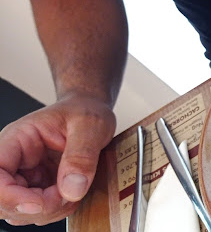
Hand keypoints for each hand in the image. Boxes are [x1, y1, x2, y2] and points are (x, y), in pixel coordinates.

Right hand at [0, 94, 114, 225]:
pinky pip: (39, 211)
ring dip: (49, 211)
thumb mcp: (91, 125)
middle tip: (68, 194)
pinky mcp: (39, 187)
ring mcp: (26, 177)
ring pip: (20, 211)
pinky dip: (57, 210)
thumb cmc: (85, 112)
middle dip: (37, 207)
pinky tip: (74, 195)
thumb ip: (82, 155)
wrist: (91, 111)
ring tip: (74, 190)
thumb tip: (72, 189)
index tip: (41, 202)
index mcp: (17, 140)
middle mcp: (15, 161)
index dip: (11, 196)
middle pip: (4, 200)